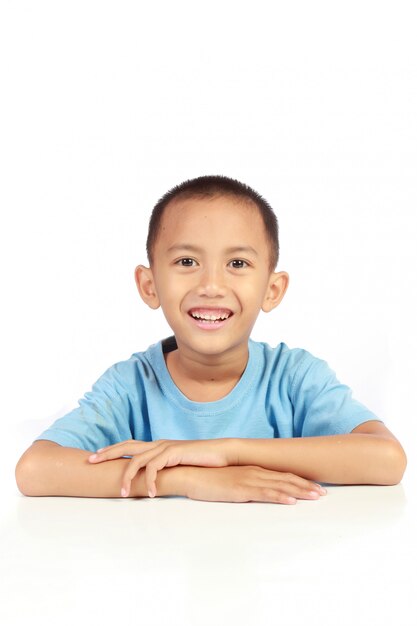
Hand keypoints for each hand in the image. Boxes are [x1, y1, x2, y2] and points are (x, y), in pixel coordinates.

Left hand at [88, 438, 237, 498]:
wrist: (222, 453)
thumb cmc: (202, 461)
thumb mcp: (179, 466)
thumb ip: (165, 470)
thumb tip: (152, 482)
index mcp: (158, 445)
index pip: (129, 444)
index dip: (112, 449)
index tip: (95, 456)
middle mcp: (158, 443)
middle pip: (126, 446)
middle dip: (107, 453)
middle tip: (90, 462)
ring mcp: (165, 447)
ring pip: (137, 459)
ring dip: (127, 477)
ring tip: (123, 494)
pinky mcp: (174, 453)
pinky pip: (155, 467)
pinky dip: (150, 481)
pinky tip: (151, 494)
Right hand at [185, 465, 326, 503]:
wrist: (189, 474)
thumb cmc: (207, 479)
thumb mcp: (230, 482)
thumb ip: (244, 485)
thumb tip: (255, 492)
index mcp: (252, 470)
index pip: (281, 475)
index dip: (299, 481)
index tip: (314, 487)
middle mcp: (253, 472)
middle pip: (285, 479)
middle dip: (306, 486)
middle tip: (323, 493)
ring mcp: (247, 480)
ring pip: (280, 486)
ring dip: (300, 491)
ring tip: (316, 496)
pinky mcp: (240, 489)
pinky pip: (264, 494)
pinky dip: (280, 496)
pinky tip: (291, 501)